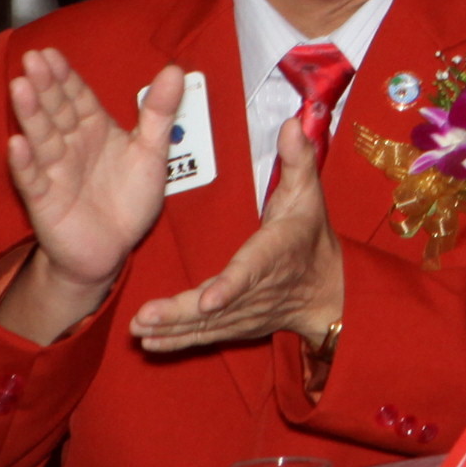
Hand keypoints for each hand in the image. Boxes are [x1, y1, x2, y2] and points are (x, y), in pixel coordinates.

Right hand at [6, 51, 180, 298]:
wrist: (112, 250)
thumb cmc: (128, 200)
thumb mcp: (151, 154)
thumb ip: (159, 113)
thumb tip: (175, 70)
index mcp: (95, 129)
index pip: (78, 97)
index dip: (66, 76)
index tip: (51, 53)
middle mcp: (71, 145)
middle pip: (57, 111)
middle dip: (45, 86)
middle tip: (32, 59)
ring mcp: (55, 172)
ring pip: (42, 139)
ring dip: (31, 115)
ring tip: (20, 88)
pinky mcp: (45, 201)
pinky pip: (33, 180)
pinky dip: (25, 163)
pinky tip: (16, 144)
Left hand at [124, 110, 344, 357]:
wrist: (327, 290)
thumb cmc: (311, 236)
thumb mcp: (310, 194)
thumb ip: (298, 159)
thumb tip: (292, 123)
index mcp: (274, 253)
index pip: (251, 271)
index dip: (229, 286)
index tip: (208, 298)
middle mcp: (258, 288)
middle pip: (217, 306)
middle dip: (180, 313)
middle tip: (144, 318)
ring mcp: (246, 311)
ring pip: (207, 325)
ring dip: (172, 329)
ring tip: (138, 330)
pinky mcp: (237, 325)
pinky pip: (206, 335)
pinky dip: (178, 341)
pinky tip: (150, 343)